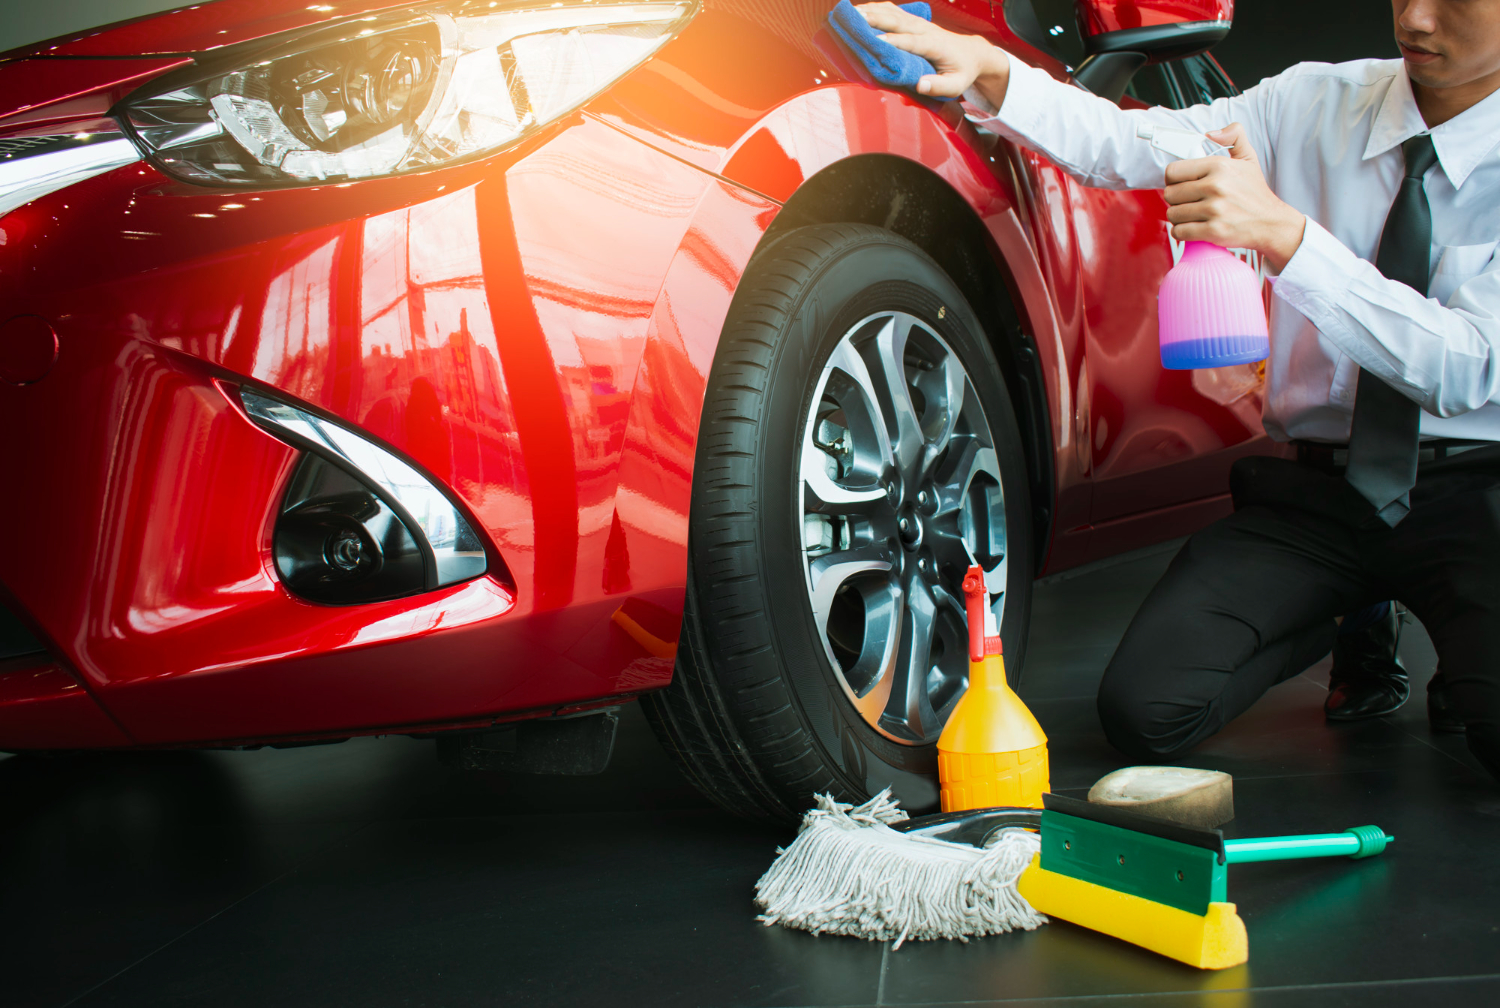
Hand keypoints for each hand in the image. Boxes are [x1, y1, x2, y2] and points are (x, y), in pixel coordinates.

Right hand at [854, 3, 1008, 102]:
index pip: (912, 41)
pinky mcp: (914, 21)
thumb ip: (938, 86)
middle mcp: (925, 30)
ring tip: (850, 12)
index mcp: (935, 45)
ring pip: (893, 12)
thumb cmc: (962, 72)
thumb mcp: (956, 85)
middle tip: (854, 19)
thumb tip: (919, 86)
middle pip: (898, 21)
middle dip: (876, 19)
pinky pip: (894, 11)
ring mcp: (919, 23)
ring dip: (872, 10)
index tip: (877, 40)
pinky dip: (876, 9)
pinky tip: (861, 10)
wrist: (972, 52)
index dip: (895, 40)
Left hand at [1164, 123, 1306, 269]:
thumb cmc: (1255, 193)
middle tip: (1189, 202)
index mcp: (1219, 166)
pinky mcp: (1214, 231)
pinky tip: (1193, 228)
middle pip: (1170, 194)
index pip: (1173, 171)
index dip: (1173, 180)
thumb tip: (1211, 133)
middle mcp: (1216, 186)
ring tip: (1193, 215)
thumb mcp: (1248, 158)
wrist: (1271, 223)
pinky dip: (1182, 233)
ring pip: (1172, 214)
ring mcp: (1214, 209)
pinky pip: (1179, 232)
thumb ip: (1233, 137)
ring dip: (1179, 217)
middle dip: (1176, 200)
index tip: (1180, 184)